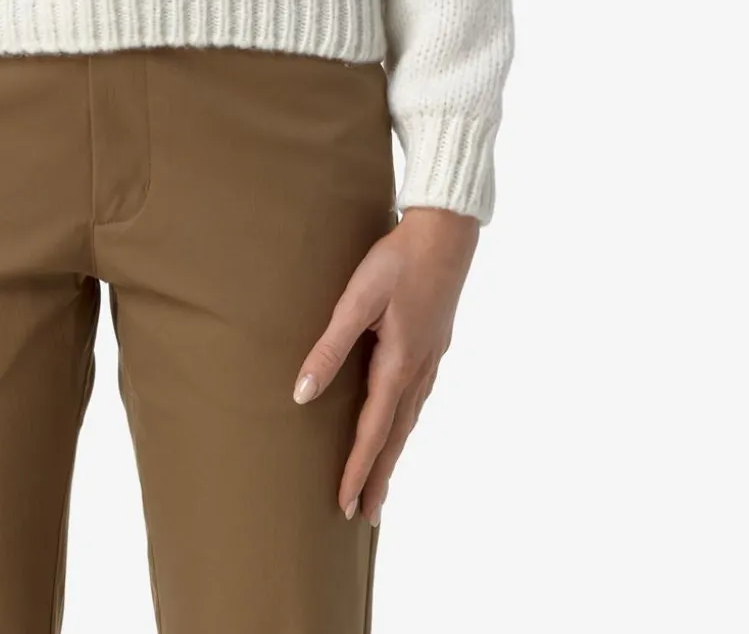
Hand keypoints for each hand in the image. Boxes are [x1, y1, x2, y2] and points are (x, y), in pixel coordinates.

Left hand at [291, 204, 479, 523]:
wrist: (446, 232)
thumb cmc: (396, 261)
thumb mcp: (357, 300)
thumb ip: (329, 347)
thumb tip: (302, 394)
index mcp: (398, 365)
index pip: (373, 432)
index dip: (357, 470)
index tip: (345, 505)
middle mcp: (418, 372)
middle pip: (395, 437)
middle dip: (379, 477)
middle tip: (367, 517)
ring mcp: (431, 361)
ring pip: (409, 421)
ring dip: (392, 455)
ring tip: (380, 483)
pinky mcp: (434, 347)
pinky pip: (416, 401)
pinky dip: (404, 426)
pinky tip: (399, 424)